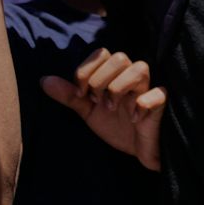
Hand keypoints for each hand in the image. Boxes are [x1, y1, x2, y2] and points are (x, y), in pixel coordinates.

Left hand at [42, 49, 166, 170]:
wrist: (135, 151)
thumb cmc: (115, 126)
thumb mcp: (88, 112)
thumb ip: (70, 96)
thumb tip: (43, 80)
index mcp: (114, 75)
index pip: (102, 53)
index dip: (87, 70)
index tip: (80, 93)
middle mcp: (132, 78)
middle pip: (119, 57)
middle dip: (101, 80)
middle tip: (96, 101)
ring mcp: (148, 89)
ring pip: (140, 68)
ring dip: (119, 88)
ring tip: (112, 108)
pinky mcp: (160, 104)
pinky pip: (158, 94)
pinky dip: (143, 104)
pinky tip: (134, 119)